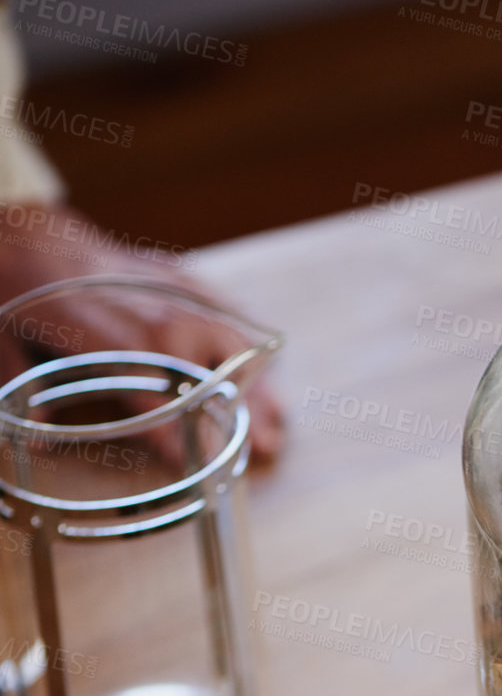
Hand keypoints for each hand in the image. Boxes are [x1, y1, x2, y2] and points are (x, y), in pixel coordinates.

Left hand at [0, 204, 283, 464]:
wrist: (24, 232)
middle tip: (265, 447)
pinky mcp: (173, 277)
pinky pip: (220, 302)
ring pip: (225, 336)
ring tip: (279, 418)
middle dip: (241, 409)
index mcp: (102, 332)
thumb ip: (21, 386)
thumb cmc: (14, 288)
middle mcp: (144, 311)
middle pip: (206, 365)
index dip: (175, 429)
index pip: (151, 390)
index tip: (194, 463)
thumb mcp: (2, 339)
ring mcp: (165, 291)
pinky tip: (267, 360)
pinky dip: (245, 330)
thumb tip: (41, 432)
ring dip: (256, 379)